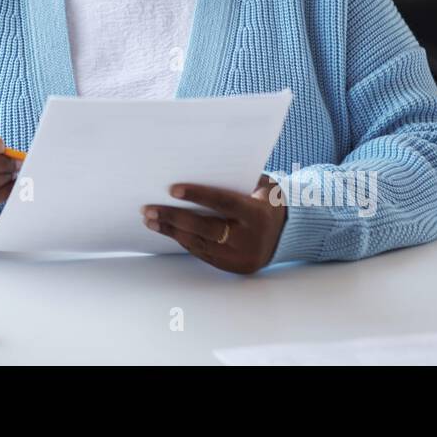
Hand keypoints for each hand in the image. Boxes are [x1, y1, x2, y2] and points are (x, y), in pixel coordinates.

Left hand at [142, 175, 286, 273]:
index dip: (197, 195)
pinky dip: (183, 241)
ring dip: (171, 231)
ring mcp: (240, 256)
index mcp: (257, 215)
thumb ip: (238, 180)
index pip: (223, 203)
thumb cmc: (267, 202)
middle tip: (149, 209)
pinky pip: (203, 253)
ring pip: (199, 244)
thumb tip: (199, 169)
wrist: (287, 234)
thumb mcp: (262, 186)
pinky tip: (168, 231)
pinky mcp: (232, 267)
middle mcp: (249, 239)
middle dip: (174, 218)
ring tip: (150, 220)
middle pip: (205, 228)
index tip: (172, 189)